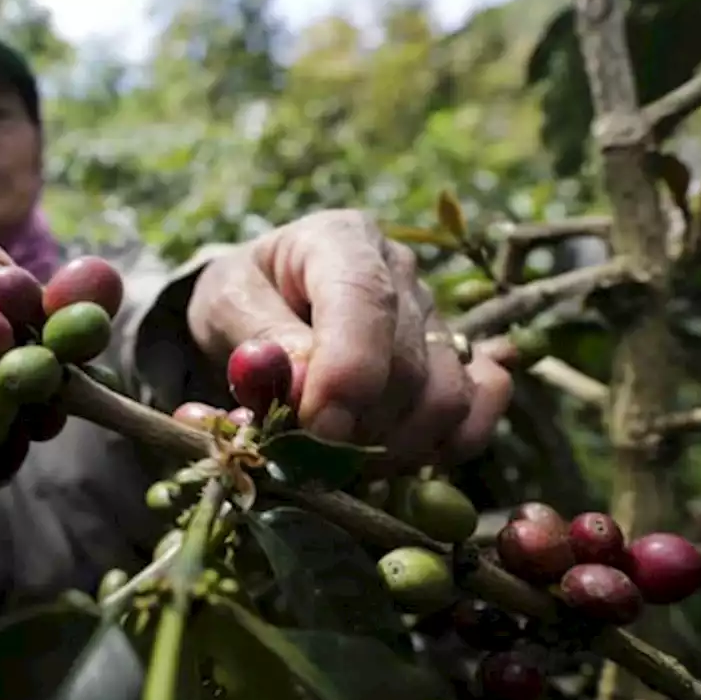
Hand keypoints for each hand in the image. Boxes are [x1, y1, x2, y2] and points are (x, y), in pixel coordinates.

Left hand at [185, 209, 513, 472]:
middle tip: (304, 455)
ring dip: (391, 448)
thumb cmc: (241, 298)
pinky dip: (440, 449)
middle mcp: (401, 273)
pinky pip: (475, 411)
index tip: (317, 428)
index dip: (347, 374)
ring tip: (335, 459)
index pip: (365, 301)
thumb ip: (259, 340)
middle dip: (356, 428)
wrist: (260, 302)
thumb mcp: (225, 305)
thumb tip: (301, 385)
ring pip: (445, 398)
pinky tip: (391, 456)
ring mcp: (436, 317)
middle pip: (406, 365)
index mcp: (341, 240)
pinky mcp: (457, 360)